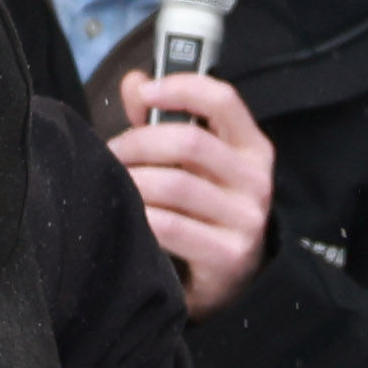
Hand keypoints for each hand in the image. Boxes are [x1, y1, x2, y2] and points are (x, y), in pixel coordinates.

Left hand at [109, 74, 277, 318]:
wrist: (228, 284)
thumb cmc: (203, 214)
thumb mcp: (191, 164)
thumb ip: (162, 120)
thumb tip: (135, 83)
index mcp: (252, 149)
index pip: (223, 100)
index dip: (181, 87)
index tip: (145, 92)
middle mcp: (255, 182)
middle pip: (189, 141)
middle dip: (138, 143)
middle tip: (112, 155)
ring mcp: (246, 221)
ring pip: (174, 184)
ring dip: (133, 181)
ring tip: (116, 187)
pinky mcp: (229, 256)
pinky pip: (171, 227)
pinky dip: (141, 217)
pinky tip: (129, 218)